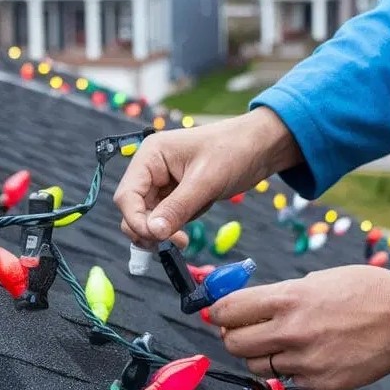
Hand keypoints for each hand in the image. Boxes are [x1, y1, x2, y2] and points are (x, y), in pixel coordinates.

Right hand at [114, 107, 301, 245]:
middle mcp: (152, 169)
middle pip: (134, 209)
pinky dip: (174, 228)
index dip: (136, 220)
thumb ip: (178, 207)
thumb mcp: (206, 181)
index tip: (157, 238)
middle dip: (149, 230)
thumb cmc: (234, 151)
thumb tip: (153, 232)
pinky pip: (167, 217)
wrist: (261, 146)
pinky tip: (189, 231)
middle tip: (175, 243)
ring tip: (184, 241)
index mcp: (150, 156)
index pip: (127, 196)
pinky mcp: (179, 195)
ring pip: (149, 217)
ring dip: (162, 232)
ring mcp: (164, 183)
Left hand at [209, 266, 389, 389]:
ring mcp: (303, 361)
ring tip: (285, 343)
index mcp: (288, 299)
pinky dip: (291, 370)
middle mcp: (290, 331)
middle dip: (235, 336)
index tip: (222, 313)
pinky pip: (287, 381)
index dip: (221, 311)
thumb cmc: (368, 291)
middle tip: (248, 331)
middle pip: (233, 343)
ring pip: (255, 366)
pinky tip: (312, 355)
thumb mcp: (320, 279)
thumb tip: (255, 306)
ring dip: (261, 356)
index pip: (229, 310)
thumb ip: (284, 295)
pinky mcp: (318, 383)